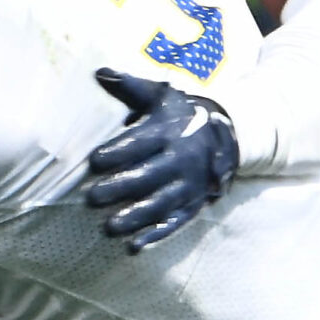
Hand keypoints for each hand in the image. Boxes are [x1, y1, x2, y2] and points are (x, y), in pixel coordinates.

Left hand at [84, 68, 237, 253]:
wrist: (228, 135)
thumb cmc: (182, 114)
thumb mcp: (161, 96)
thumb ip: (131, 86)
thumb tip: (99, 71)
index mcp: (168, 132)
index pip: (141, 143)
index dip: (117, 152)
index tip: (92, 161)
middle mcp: (180, 160)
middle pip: (148, 176)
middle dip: (120, 189)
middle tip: (91, 198)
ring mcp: (188, 185)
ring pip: (160, 204)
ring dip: (134, 218)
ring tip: (108, 228)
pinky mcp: (193, 205)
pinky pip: (175, 223)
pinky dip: (155, 236)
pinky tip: (133, 247)